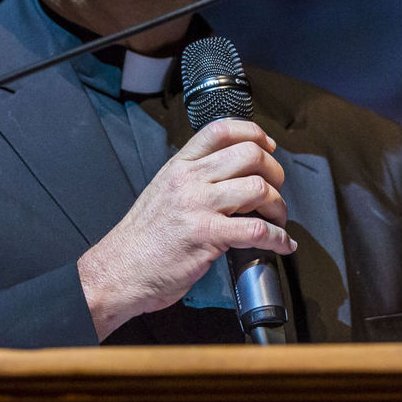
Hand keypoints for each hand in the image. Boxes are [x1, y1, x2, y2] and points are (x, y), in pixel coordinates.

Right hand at [78, 118, 293, 339]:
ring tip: (278, 220)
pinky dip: (278, 238)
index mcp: (179, 166)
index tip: (267, 146)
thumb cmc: (142, 239)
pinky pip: (256, 230)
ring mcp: (198, 206)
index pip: (220, 130)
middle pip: (249, 155)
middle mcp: (189, 180)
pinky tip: (282, 245)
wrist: (119, 271)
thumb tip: (230, 178)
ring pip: (258, 188)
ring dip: (279, 207)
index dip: (252, 133)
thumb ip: (193, 179)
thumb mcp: (162, 192)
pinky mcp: (207, 236)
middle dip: (274, 172)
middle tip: (276, 190)